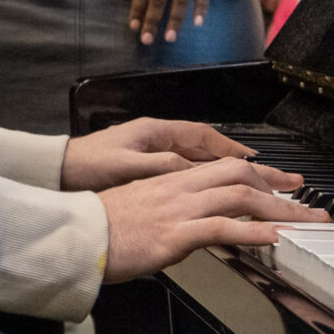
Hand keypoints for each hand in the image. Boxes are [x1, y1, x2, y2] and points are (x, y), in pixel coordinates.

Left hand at [61, 117, 251, 191]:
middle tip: (274, 178)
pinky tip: (218, 201)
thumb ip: (163, 167)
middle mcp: (158, 141)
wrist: (58, 173)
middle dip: (244, 164)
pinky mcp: (147, 173)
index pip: (205, 137)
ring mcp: (154, 156)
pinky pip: (186, 176)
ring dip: (229, 175)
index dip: (234, 149)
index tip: (258, 162)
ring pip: (201, 164)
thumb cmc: (86, 165)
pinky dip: (206, 186)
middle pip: (211, 151)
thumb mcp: (127, 165)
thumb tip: (198, 172)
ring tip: (258, 191)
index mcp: (155, 133)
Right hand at [100, 157, 327, 282]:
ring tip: (307, 223)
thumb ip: (165, 210)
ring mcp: (177, 209)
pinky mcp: (175, 233)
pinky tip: (276, 237)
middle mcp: (177, 188)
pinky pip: (223, 227)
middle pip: (239, 174)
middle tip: (308, 205)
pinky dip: (254, 232)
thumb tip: (186, 223)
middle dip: (279, 188)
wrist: (75, 237)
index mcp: (168, 180)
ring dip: (281, 210)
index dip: (257, 175)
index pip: (222, 168)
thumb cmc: (99, 229)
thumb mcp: (136, 209)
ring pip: (240, 196)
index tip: (281, 186)